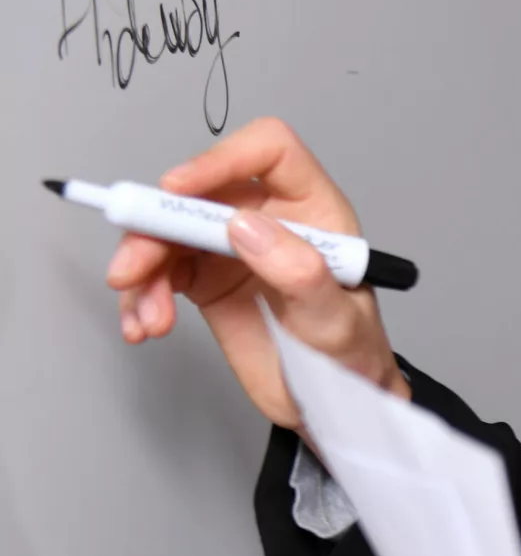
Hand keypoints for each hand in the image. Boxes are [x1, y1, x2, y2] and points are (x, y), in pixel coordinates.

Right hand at [105, 115, 408, 431]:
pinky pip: (159, 271)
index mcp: (314, 211)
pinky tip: (143, 324)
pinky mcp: (207, 279)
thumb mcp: (335, 321)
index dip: (221, 158)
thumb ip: (299, 273)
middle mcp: (270, 220)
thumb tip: (245, 226)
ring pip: (168, 232)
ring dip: (143, 270)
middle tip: (133, 269)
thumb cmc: (352, 357)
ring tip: (148, 318)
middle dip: (156, 227)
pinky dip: (141, 295)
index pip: (269, 151)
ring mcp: (234, 248)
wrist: (333, 404)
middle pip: (200, 193)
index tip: (178, 188)